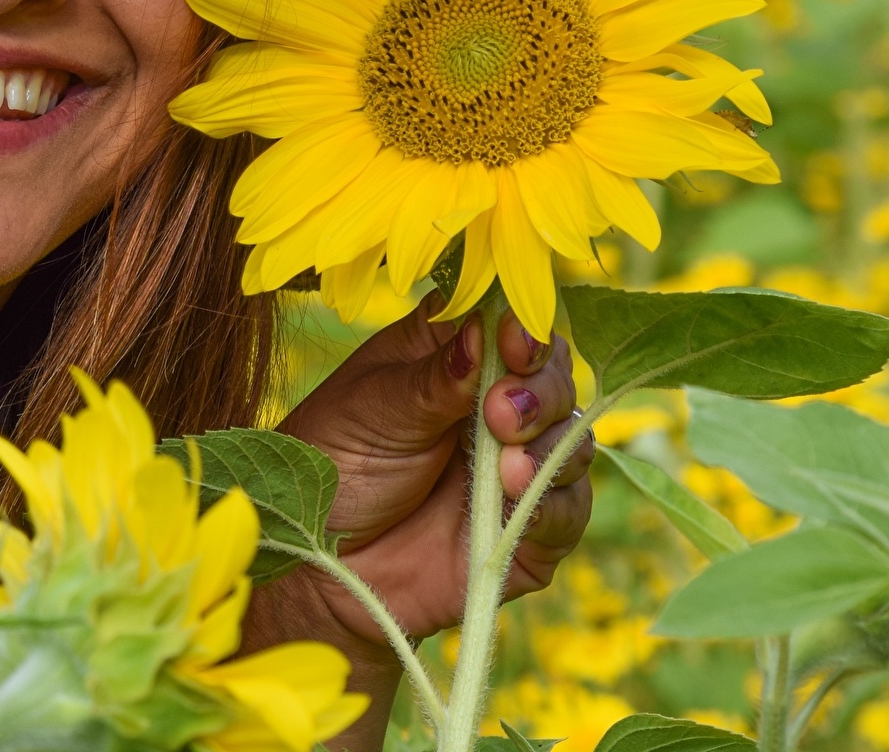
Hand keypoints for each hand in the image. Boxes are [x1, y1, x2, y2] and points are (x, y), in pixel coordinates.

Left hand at [268, 298, 593, 650]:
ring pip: (573, 440)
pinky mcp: (528, 529)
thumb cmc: (331, 466)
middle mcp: (493, 404)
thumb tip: (485, 328)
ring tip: (505, 462)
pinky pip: (567, 511)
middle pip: (553, 378)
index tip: (513, 340)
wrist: (315, 564)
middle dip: (540, 390)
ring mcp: (515, 466)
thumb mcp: (372, 411)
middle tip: (499, 410)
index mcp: (451, 355)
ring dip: (549, 446)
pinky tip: (517, 496)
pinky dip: (552, 503)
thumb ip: (434, 378)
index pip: (508, 324)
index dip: (520, 327)